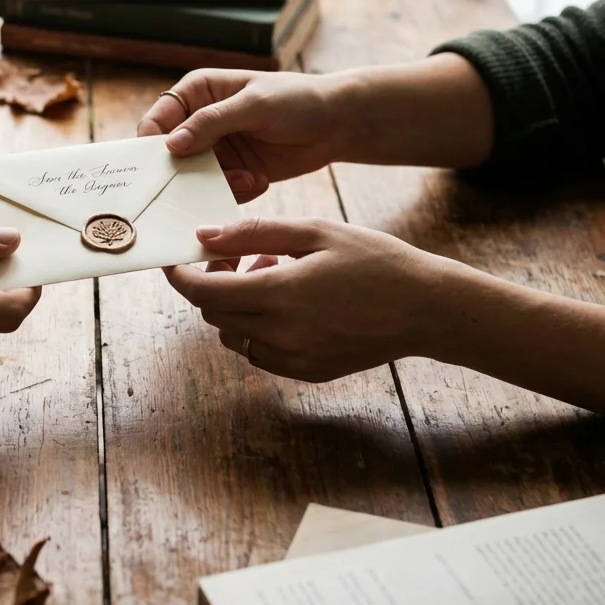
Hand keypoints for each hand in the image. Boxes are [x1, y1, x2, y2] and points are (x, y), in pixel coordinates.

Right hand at [137, 69, 352, 202]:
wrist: (336, 124)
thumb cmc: (297, 100)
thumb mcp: (254, 104)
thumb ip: (212, 122)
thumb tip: (171, 145)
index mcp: (197, 93)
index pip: (157, 120)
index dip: (151, 142)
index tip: (159, 163)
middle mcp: (199, 123)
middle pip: (169, 156)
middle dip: (183, 173)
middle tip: (198, 184)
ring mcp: (216, 151)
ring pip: (193, 178)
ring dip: (214, 184)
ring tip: (246, 179)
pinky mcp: (233, 174)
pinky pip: (218, 191)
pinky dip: (233, 192)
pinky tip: (258, 181)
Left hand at [164, 217, 461, 381]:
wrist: (426, 309)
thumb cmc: (374, 261)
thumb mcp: (314, 232)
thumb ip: (253, 234)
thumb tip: (204, 236)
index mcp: (278, 295)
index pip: (202, 292)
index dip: (182, 275)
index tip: (178, 260)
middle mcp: (279, 334)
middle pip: (213, 314)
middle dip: (214, 284)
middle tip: (242, 258)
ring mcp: (293, 359)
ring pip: (233, 336)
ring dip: (237, 307)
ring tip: (275, 277)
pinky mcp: (307, 372)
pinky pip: (261, 353)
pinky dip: (259, 329)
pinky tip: (292, 306)